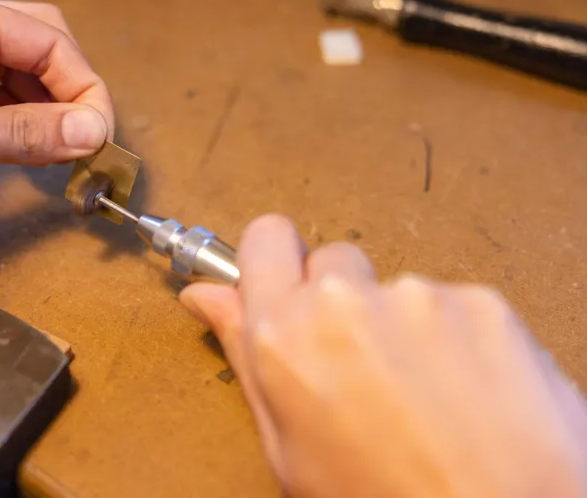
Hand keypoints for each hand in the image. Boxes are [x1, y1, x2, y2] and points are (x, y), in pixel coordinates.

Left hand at [0, 0, 113, 221]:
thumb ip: (14, 134)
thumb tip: (89, 132)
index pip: (48, 40)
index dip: (85, 89)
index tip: (99, 141)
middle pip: (35, 48)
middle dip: (67, 94)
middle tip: (83, 148)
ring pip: (8, 76)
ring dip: (39, 113)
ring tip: (57, 159)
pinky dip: (6, 125)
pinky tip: (17, 154)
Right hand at [181, 215, 586, 497]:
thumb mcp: (288, 448)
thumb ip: (245, 355)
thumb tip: (208, 297)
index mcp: (284, 335)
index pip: (264, 238)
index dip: (273, 258)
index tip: (284, 282)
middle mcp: (345, 301)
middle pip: (331, 258)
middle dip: (338, 297)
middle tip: (356, 360)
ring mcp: (416, 296)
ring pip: (393, 286)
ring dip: (398, 322)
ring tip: (420, 393)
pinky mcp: (479, 302)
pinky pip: (452, 302)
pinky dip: (454, 336)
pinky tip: (461, 390)